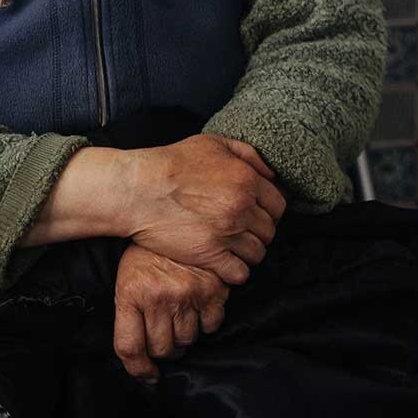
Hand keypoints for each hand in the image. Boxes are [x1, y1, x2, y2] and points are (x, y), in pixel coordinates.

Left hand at [112, 242, 229, 380]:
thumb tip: (143, 354)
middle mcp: (158, 298)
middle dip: (165, 349)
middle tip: (168, 339)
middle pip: (161, 348)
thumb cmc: (148, 251)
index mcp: (131, 296)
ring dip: (186, 337)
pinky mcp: (212, 288)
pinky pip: (212, 323)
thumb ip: (131, 313)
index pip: (129, 348)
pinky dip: (207, 323)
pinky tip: (202, 310)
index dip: (138, 369)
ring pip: (187, 339)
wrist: (172, 213)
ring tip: (185, 321)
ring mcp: (186, 294)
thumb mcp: (127, 278)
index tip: (148, 374)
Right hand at [125, 134, 286, 284]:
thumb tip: (272, 175)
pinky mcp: (209, 254)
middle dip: (259, 232)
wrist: (139, 189)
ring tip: (234, 248)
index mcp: (248, 180)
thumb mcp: (214, 144)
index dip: (269, 211)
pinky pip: (239, 273)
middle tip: (244, 231)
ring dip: (249, 252)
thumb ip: (248, 155)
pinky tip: (225, 263)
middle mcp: (242, 207)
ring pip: (258, 253)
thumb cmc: (174, 163)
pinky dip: (236, 271)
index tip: (258, 215)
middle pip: (269, 230)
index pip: (279, 205)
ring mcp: (227, 233)